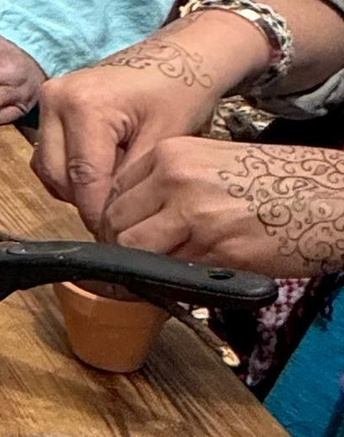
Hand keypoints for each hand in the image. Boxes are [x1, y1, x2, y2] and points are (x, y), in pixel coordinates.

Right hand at [33, 15, 259, 227]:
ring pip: (48, 167)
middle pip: (58, 176)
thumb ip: (130, 183)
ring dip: (76, 188)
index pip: (84, 179)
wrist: (180, 55)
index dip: (99, 215)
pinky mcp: (50, 104)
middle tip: (118, 220)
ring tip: (112, 192)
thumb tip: (112, 223)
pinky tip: (101, 172)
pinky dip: (70, 172)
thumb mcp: (162, 142)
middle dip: (87, 202)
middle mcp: (56, 99)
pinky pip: (49, 153)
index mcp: (85, 107)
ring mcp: (49, 99)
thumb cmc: (181, 90)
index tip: (117, 240)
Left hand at [104, 131, 343, 275]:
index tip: (123, 236)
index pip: (113, 192)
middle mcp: (176, 179)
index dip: (115, 220)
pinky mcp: (217, 249)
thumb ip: (171, 186)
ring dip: (142, 267)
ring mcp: (195, 214)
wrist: (330, 197)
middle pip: (115, 223)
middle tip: (136, 263)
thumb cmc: (279, 182)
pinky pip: (174, 273)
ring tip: (162, 272)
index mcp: (171, 154)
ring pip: (134, 250)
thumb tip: (135, 220)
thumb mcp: (214, 164)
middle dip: (121, 247)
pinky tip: (193, 276)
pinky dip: (175, 282)